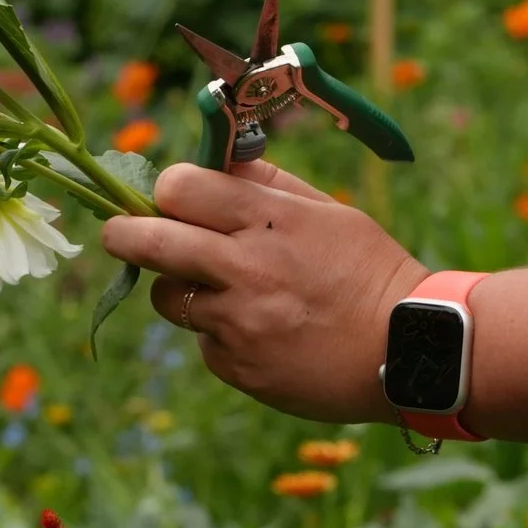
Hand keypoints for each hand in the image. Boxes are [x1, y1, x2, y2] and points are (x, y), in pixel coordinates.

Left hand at [99, 153, 423, 421]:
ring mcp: (238, 321)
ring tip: (219, 291)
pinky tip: (263, 334)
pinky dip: (221, 337)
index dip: (167, 191)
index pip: (179, 187)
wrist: (410, 349)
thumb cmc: (369, 271)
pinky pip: (205, 344)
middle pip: (149, 241)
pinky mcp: (238, 366)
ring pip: (168, 298)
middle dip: (123, 235)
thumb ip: (268, 185)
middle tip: (118, 235)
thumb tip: (217, 161)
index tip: (169, 199)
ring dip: (179, 290)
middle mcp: (245, 268)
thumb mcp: (327, 212)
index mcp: (268, 220)